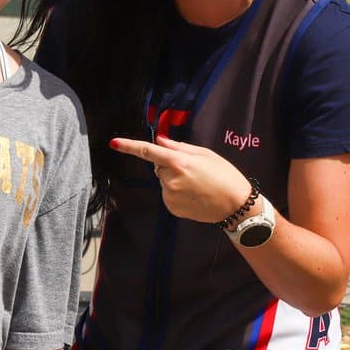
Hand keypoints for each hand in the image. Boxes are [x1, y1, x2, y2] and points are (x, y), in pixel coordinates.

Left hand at [109, 134, 252, 223]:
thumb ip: (179, 147)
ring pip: (164, 181)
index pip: (148, 151)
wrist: (236, 205)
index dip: (129, 146)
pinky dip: (177, 193)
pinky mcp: (172, 208)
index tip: (114, 142)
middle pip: (159, 166)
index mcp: (178, 162)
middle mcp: (170, 179)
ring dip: (174, 180)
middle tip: (193, 170)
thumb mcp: (205, 154)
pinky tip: (194, 195)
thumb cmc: (224, 175)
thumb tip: (160, 141)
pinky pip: (168, 194)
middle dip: (169, 165)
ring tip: (197, 184)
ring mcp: (169, 196)